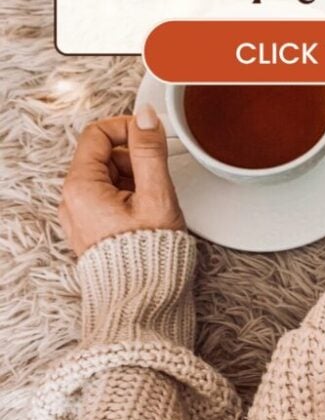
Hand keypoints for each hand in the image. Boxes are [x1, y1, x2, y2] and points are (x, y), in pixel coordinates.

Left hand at [59, 104, 184, 256]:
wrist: (143, 301)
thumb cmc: (148, 256)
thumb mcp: (156, 195)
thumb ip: (149, 151)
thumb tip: (145, 118)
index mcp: (81, 187)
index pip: (97, 134)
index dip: (128, 127)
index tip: (151, 134)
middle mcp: (73, 200)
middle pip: (103, 155)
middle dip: (134, 159)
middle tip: (157, 179)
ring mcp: (81, 216)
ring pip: (108, 177)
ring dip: (134, 179)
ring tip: (153, 203)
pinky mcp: (92, 229)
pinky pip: (109, 199)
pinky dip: (129, 197)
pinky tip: (146, 215)